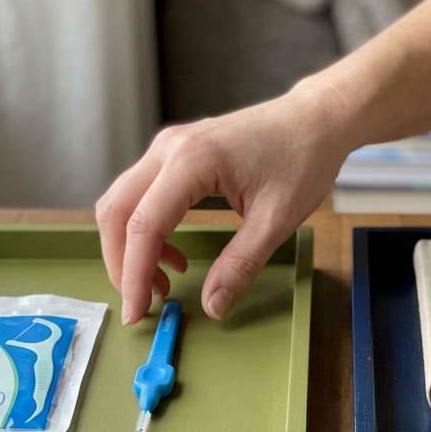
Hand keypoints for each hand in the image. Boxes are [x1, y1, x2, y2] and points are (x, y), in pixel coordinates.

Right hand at [97, 87, 350, 323]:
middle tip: (144, 301)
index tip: (138, 311)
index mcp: (192, 161)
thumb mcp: (276, 221)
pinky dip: (143, 229)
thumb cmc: (302, 159)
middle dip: (120, 263)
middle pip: (116, 211)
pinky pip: (141, 194)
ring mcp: (168, 147)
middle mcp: (170, 149)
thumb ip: (240, 265)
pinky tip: (173, 256)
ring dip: (129, 247)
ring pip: (122, 201)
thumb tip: (213, 305)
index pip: (143, 226)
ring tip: (162, 283)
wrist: (315, 120)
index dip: (134, 275)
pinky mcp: (175, 153)